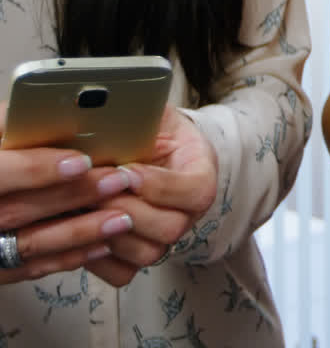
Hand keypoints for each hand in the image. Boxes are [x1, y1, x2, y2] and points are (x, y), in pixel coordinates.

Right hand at [0, 101, 135, 282]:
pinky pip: (31, 268)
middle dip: (72, 196)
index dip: (36, 169)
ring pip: (28, 244)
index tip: (80, 160)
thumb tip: (54, 108)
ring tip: (123, 218)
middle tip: (119, 181)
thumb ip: (11, 124)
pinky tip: (104, 244)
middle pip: (17, 211)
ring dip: (79, 232)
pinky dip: (69, 256)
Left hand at [86, 104, 218, 286]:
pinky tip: (82, 230)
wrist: (144, 146)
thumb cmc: (145, 127)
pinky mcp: (135, 253)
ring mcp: (162, 235)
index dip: (160, 185)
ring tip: (84, 209)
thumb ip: (138, 111)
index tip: (127, 169)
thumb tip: (104, 103)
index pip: (196, 191)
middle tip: (98, 192)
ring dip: (111, 233)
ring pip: (147, 253)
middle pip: (171, 228)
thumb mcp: (149, 110)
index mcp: (199, 172)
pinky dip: (100, 258)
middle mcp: (187, 211)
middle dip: (128, 209)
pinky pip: (122, 272)